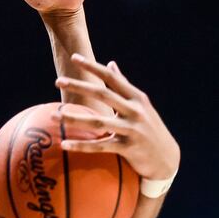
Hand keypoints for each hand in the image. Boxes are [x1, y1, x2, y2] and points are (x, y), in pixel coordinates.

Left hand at [52, 54, 179, 179]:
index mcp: (137, 98)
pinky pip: (100, 146)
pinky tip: (64, 144)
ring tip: (52, 116)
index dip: (93, 67)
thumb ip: (123, 85)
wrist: (166, 159)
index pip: (112, 78)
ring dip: (72, 119)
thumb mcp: (140, 105)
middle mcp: (135, 111)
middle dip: (79, 86)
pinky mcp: (128, 149)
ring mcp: (132, 130)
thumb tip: (110, 63)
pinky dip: (81, 145)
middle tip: (58, 81)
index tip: (75, 58)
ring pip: (97, 122)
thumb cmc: (148, 128)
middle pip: (102, 95)